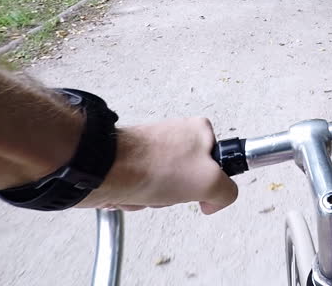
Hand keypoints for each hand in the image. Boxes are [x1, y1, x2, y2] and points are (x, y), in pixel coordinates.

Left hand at [78, 117, 237, 213]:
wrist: (104, 170)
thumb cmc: (154, 167)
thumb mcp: (210, 181)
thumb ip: (227, 192)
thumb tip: (215, 200)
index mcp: (200, 130)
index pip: (220, 164)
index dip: (211, 183)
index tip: (201, 187)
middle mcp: (176, 135)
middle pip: (190, 180)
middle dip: (179, 194)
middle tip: (171, 190)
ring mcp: (152, 149)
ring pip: (166, 187)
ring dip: (157, 199)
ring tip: (148, 191)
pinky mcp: (131, 162)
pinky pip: (144, 189)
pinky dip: (139, 197)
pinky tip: (133, 193)